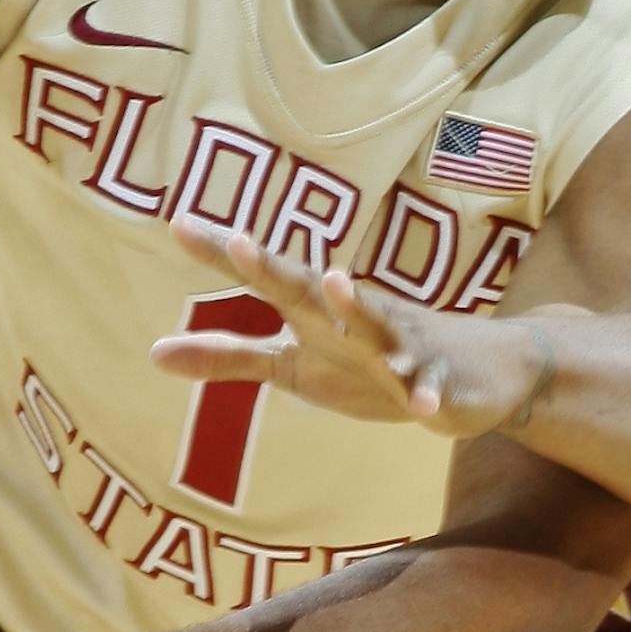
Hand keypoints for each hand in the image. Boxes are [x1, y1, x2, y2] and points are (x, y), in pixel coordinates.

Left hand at [149, 217, 550, 439]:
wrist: (478, 372)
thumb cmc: (371, 364)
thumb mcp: (294, 367)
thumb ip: (228, 358)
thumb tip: (152, 354)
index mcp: (315, 313)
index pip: (263, 277)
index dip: (222, 255)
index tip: (179, 225)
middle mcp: (354, 318)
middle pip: (309, 290)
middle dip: (276, 269)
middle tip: (242, 243)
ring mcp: (401, 347)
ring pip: (376, 325)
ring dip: (356, 306)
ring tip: (334, 282)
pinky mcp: (438, 382)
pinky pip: (429, 390)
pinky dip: (426, 395)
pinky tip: (422, 406)